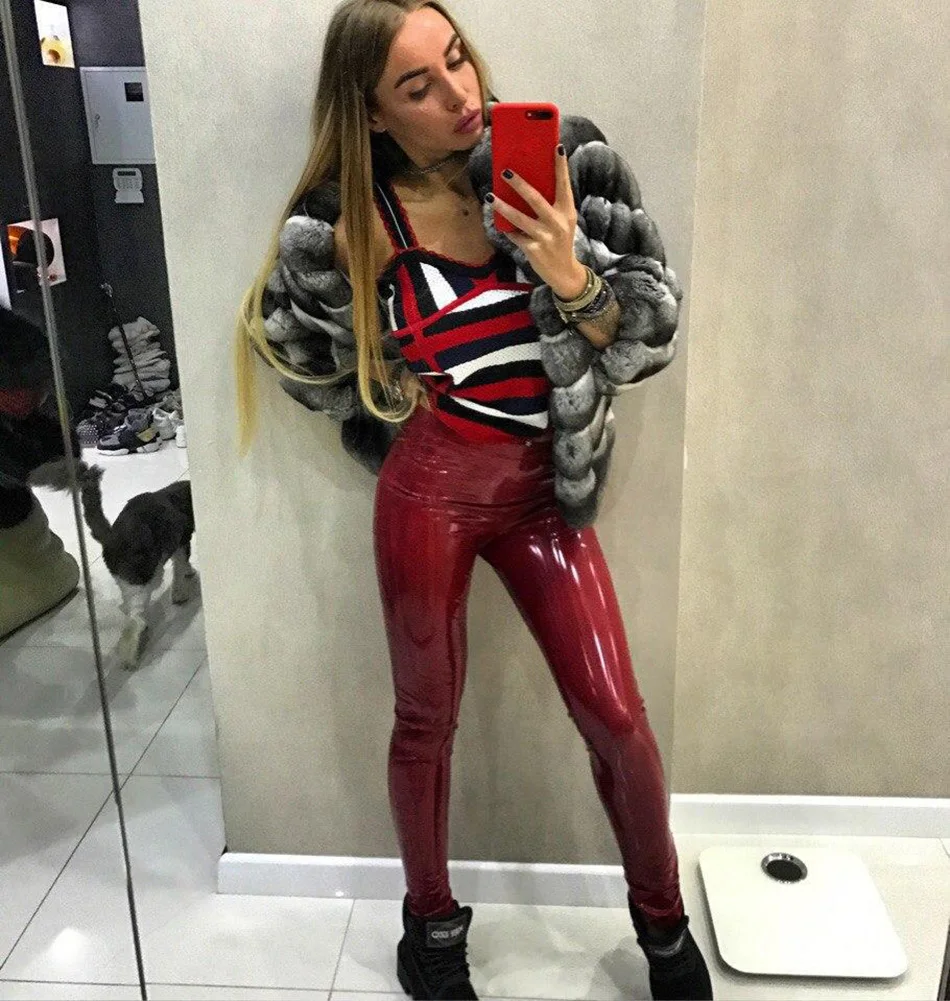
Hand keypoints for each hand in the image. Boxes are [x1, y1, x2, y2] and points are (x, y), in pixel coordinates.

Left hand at [489, 145, 587, 297]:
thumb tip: (528, 186)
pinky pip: (515, 235)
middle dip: (520, 184)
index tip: (557, 147)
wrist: (563, 272)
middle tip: (506, 172)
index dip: (561, 166)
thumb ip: (550, 206)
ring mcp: (545, 237)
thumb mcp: (562, 222)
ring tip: (491, 197)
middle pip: (536, 199)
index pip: (564, 184)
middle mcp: (557, 222)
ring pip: (519, 218)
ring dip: (503, 206)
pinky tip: (500, 222)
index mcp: (567, 211)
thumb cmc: (560, 241)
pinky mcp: (533, 249)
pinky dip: (507, 229)